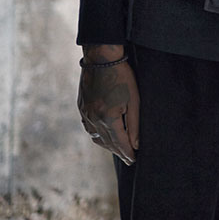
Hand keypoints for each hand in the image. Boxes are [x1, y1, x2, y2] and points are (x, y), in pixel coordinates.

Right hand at [78, 45, 139, 165]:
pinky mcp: (82, 107)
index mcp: (107, 117)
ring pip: (96, 136)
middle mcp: (93, 118)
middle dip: (119, 151)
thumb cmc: (122, 77)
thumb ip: (134, 124)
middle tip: (128, 159)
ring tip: (118, 149)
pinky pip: (89, 127)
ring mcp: (85, 113)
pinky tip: (103, 136)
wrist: (101, 58)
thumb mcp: (134, 99)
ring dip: (107, 145)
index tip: (133, 160)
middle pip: (107, 142)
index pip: (119, 142)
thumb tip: (136, 144)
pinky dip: (97, 135)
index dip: (127, 153)